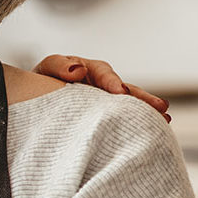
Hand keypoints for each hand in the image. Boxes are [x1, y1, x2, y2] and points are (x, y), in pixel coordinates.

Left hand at [34, 55, 170, 122]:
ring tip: (164, 118)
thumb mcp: (46, 70)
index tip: (119, 92)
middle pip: (124, 89)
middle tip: (159, 107)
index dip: (111, 81)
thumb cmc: (40, 84)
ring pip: (128, 105)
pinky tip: (153, 131)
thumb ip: (58, 66)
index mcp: (87, 70)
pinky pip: (121, 119)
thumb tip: (78, 71)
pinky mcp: (105, 118)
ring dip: (146, 111)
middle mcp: (100, 85)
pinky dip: (136, 124)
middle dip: (141, 97)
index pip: (102, 73)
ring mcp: (105, 102)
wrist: (33, 102)